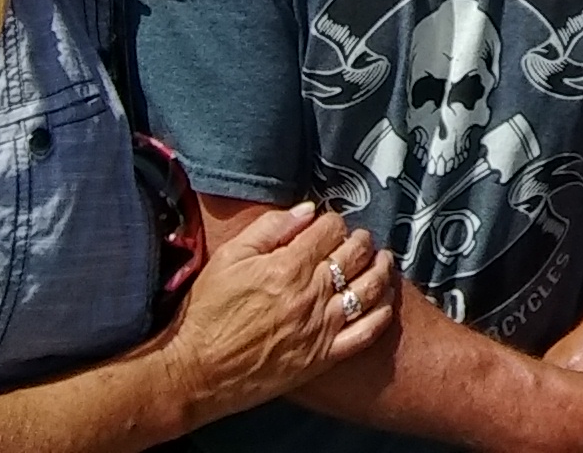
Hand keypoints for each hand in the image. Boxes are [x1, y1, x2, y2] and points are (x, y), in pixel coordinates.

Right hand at [161, 201, 396, 424]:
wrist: (197, 372)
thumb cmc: (207, 313)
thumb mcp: (228, 258)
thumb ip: (269, 228)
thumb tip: (306, 210)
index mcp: (288, 266)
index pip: (331, 229)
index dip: (333, 221)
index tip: (329, 225)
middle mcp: (311, 295)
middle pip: (356, 255)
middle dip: (362, 240)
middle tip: (360, 239)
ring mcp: (321, 327)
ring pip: (369, 290)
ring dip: (381, 269)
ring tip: (382, 260)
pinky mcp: (323, 357)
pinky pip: (365, 332)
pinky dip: (382, 314)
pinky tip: (385, 302)